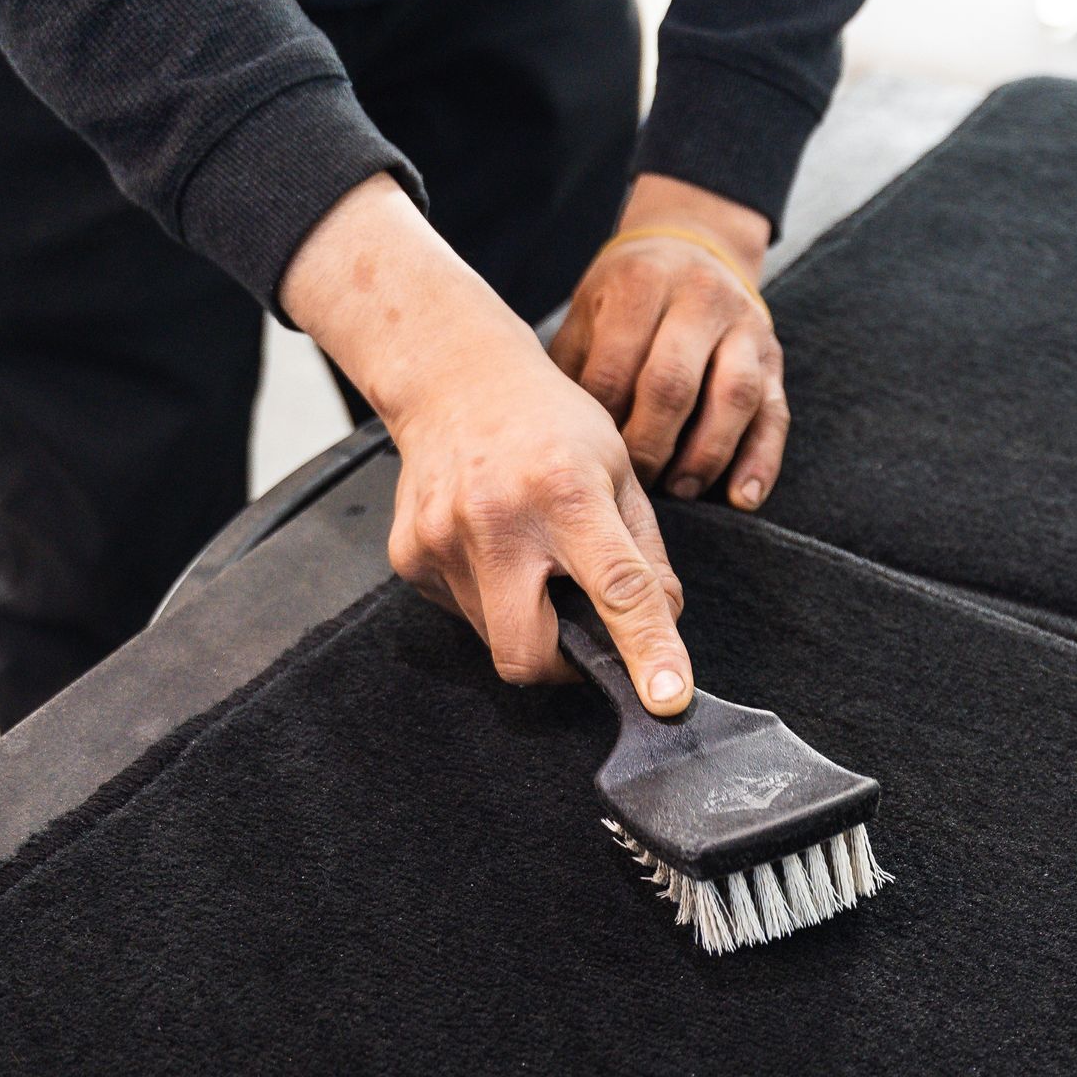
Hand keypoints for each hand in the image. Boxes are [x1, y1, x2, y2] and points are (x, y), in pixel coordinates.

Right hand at [280, 174, 691, 710]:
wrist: (452, 378)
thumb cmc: (548, 421)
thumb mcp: (617, 468)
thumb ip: (644, 552)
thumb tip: (664, 624)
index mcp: (566, 494)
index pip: (618, 589)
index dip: (647, 651)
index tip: (666, 698)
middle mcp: (499, 521)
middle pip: (529, 652)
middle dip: (561, 665)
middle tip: (578, 632)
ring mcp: (443, 541)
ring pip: (494, 638)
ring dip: (524, 620)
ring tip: (528, 557)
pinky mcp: (409, 556)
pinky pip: (462, 612)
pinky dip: (488, 598)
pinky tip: (491, 547)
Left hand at [551, 174, 787, 508]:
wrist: (693, 244)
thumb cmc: (625, 298)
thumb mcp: (589, 312)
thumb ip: (575, 367)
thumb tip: (559, 443)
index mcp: (641, 283)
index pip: (617, 368)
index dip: (603, 423)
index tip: (590, 458)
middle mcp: (698, 298)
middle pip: (673, 384)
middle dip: (649, 445)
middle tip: (634, 483)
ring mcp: (744, 327)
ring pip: (734, 397)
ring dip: (704, 455)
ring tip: (679, 490)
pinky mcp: (774, 358)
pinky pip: (774, 414)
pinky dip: (761, 460)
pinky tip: (742, 498)